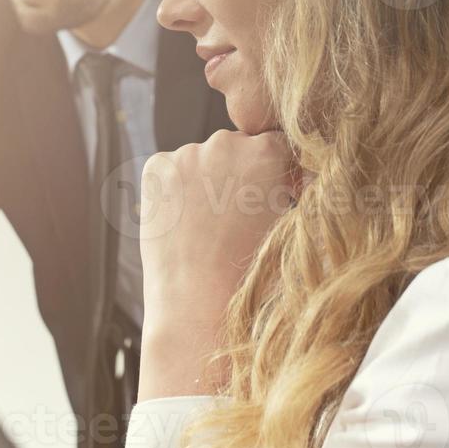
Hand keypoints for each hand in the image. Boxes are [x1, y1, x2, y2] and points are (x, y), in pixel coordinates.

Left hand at [136, 129, 298, 399]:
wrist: (200, 306)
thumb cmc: (254, 274)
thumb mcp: (291, 223)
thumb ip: (289, 187)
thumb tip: (289, 172)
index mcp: (268, 151)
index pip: (277, 145)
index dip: (278, 173)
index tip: (276, 199)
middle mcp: (227, 141)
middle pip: (239, 148)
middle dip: (242, 174)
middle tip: (239, 218)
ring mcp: (188, 152)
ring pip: (204, 159)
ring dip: (209, 180)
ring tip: (210, 227)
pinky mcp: (157, 166)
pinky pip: (173, 168)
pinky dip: (177, 187)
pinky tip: (184, 221)